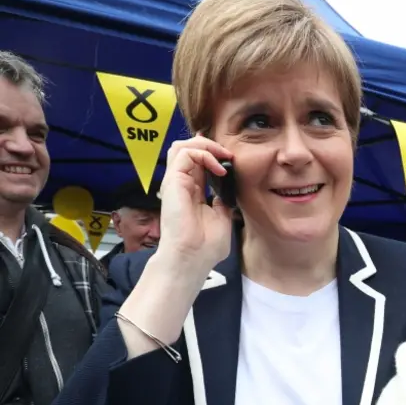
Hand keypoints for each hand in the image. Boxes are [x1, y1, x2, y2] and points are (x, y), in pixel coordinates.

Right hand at [157, 135, 233, 272]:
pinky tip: (219, 169)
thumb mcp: (221, 219)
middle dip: (210, 145)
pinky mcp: (173, 182)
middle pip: (188, 149)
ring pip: (182, 146)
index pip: (197, 161)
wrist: (192, 259)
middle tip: (228, 155)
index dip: (213, 154)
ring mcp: (175, 182)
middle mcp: (181, 184)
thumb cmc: (204, 247)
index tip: (232, 161)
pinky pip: (185, 154)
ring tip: (222, 156)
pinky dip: (204, 155)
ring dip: (205, 145)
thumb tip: (228, 192)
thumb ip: (223, 203)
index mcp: (192, 192)